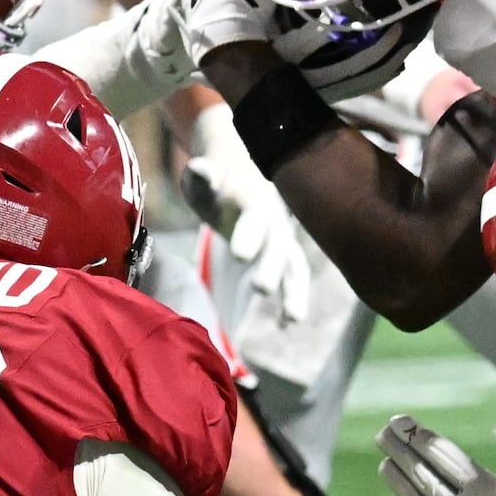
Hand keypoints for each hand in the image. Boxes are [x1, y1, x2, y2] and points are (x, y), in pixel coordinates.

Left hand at [180, 111, 311, 326]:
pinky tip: (286, 325)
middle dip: (270, 267)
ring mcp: (280, 240)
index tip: (239, 255)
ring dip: (295, 292)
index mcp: (253, 200)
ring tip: (292, 320)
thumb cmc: (211, 178)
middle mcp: (273, 221)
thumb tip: (201, 170)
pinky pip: (292, 279)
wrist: (236, 173)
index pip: (253, 219)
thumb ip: (202, 173)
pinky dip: (292, 300)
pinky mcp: (279, 256)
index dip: (248, 235)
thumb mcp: (201, 173)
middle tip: (260, 289)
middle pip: (277, 246)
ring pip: (294, 267)